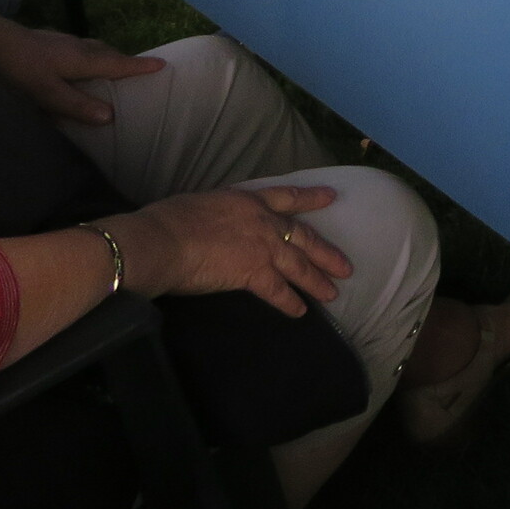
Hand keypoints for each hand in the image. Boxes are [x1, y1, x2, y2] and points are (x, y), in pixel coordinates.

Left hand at [0, 5, 164, 125]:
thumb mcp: (45, 92)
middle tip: (139, 70)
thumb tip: (111, 116)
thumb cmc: (17, 68)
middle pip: (108, 53)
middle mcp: (76, 46)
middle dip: (125, 61)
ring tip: (110, 69)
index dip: (139, 66)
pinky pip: (77, 49)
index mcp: (81, 59)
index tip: (163, 65)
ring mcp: (60, 41)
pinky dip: (87, 57)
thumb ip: (76, 104)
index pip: (118, 63)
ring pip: (92, 49)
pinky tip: (73, 65)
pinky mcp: (45, 42)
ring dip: (105, 58)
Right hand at [111, 183, 351, 317]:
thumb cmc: (170, 220)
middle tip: (346, 266)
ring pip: (299, 265)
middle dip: (326, 252)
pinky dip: (290, 302)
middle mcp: (263, 222)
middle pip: (303, 237)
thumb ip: (220, 213)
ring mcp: (262, 248)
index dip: (311, 198)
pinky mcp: (253, 273)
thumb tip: (214, 222)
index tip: (332, 197)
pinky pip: (278, 291)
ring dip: (317, 280)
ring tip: (333, 293)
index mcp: (248, 200)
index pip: (287, 197)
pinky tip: (301, 311)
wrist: (163, 240)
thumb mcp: (203, 203)